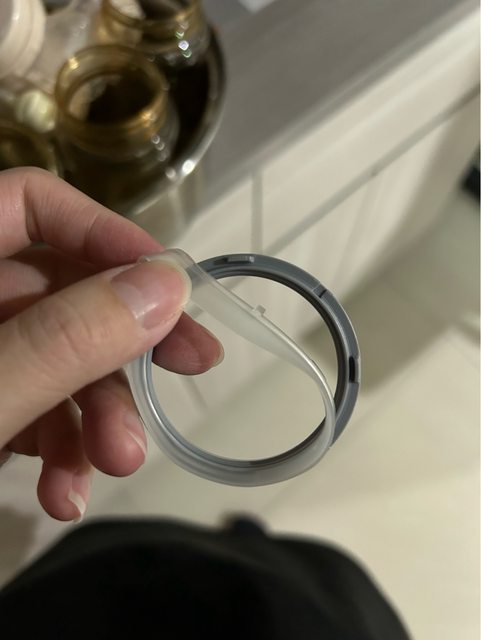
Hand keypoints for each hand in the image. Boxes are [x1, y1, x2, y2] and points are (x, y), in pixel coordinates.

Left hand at [0, 168, 222, 520]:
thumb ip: (64, 340)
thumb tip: (167, 289)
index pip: (30, 202)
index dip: (104, 234)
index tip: (170, 286)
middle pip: (63, 289)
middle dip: (125, 342)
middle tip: (195, 367)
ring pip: (58, 358)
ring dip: (98, 413)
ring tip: (119, 462)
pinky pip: (35, 406)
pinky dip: (60, 448)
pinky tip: (67, 493)